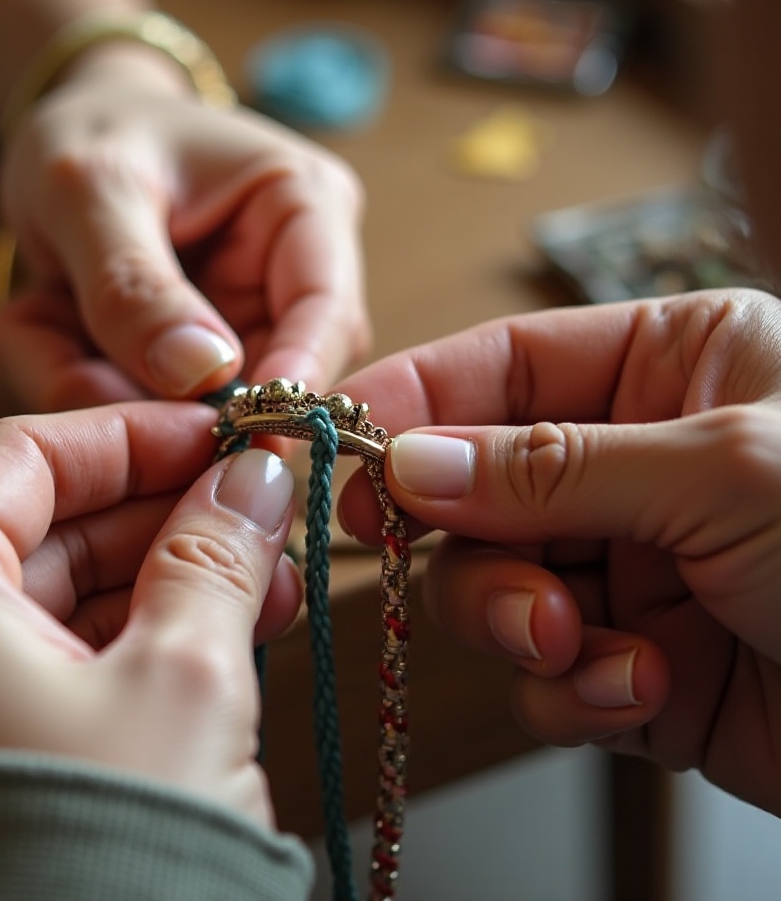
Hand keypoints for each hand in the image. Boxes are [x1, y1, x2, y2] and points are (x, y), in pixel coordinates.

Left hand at [0, 60, 369, 409]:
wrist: (66, 137)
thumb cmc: (91, 133)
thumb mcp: (90, 189)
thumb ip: (133, 284)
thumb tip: (204, 375)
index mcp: (301, 203)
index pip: (328, 305)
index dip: (296, 375)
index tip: (243, 429)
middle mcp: (291, 272)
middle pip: (280, 375)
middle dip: (192, 405)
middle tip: (109, 406)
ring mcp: (250, 318)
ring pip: (216, 404)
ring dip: (132, 401)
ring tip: (55, 355)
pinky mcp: (206, 354)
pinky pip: (162, 404)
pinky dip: (98, 387)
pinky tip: (50, 344)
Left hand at [0, 402, 301, 826]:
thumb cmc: (105, 865)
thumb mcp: (187, 677)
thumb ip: (217, 550)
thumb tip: (255, 474)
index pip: (23, 459)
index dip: (132, 436)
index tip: (217, 431)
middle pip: (44, 532)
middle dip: (167, 511)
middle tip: (260, 501)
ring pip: (60, 604)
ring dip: (169, 576)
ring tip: (273, 570)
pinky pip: (58, 671)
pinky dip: (142, 641)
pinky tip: (233, 628)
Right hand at [335, 289, 780, 813]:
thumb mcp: (720, 472)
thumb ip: (547, 467)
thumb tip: (409, 462)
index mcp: (664, 368)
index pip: (497, 367)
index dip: (412, 400)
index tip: (340, 440)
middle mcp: (636, 461)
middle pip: (477, 488)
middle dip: (476, 546)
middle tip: (507, 582)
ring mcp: (631, 564)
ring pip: (494, 585)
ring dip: (520, 623)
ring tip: (582, 644)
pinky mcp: (637, 660)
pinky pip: (546, 673)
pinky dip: (572, 692)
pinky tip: (637, 692)